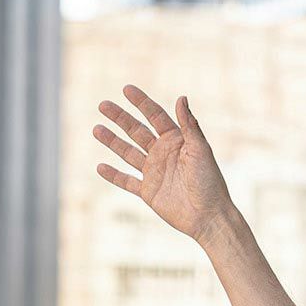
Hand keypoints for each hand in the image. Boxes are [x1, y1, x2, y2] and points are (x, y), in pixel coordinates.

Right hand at [93, 84, 234, 243]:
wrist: (208, 217)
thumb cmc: (209, 182)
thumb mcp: (201, 150)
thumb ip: (189, 125)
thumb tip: (181, 97)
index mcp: (176, 141)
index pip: (155, 116)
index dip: (141, 102)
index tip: (126, 89)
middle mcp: (163, 154)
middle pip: (137, 131)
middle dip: (120, 118)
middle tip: (103, 105)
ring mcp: (154, 172)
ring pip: (128, 152)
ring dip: (112, 141)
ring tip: (97, 129)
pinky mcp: (148, 192)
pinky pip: (127, 182)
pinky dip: (114, 175)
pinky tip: (100, 167)